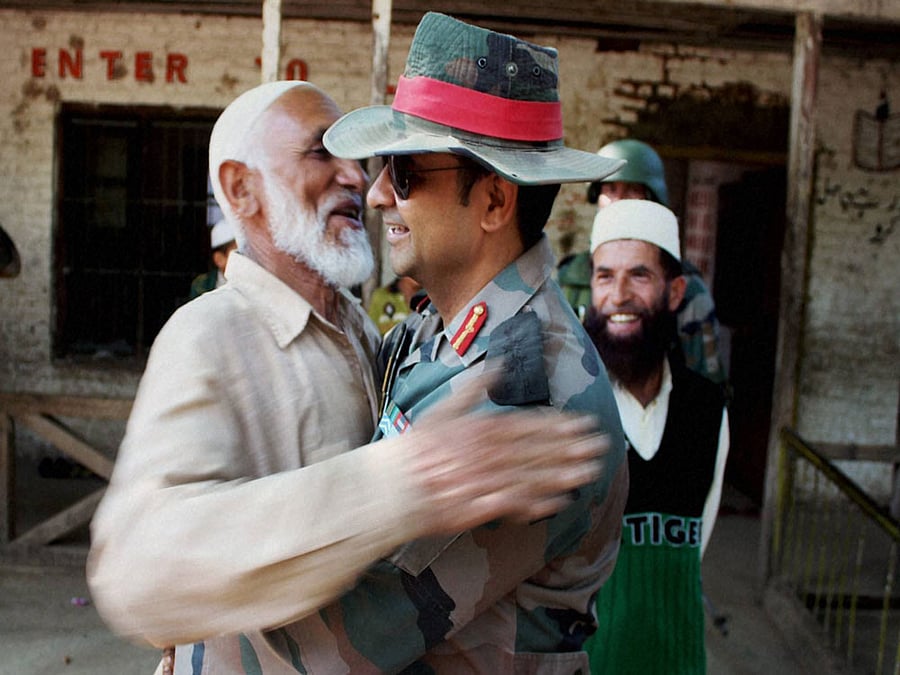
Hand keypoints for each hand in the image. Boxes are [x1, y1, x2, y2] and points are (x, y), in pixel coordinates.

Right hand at [403, 370, 608, 535]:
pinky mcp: (479, 506)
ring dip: (563, 474)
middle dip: (571, 448)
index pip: (529, 424)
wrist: (394, 485)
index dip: (559, 425)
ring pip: (532, 476)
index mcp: (481, 427)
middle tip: (600, 447)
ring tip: (590, 472)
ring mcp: (485, 480)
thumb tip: (497, 365)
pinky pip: (515, 504)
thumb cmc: (418, 447)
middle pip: (537, 450)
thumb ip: (473, 388)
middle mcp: (488, 452)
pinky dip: (539, 503)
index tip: (584, 424)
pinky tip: (561, 502)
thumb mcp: (443, 409)